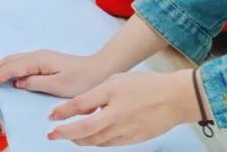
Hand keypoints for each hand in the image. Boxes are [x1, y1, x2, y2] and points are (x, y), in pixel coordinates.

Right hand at [0, 49, 112, 97]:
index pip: (12, 67)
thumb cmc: (82, 78)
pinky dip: (7, 66)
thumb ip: (36, 83)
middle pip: (8, 60)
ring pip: (12, 60)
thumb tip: (18, 82)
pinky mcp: (42, 62)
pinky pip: (19, 63)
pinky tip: (3, 71)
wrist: (99, 70)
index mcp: (38, 60)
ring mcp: (39, 57)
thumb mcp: (59, 85)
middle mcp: (36, 56)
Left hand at [47, 70, 200, 145]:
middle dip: (65, 134)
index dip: (62, 115)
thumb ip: (95, 95)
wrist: (175, 98)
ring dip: (80, 140)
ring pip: (97, 142)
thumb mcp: (115, 82)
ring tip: (69, 136)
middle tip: (53, 134)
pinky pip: (110, 144)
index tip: (51, 118)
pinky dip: (97, 142)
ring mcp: (127, 132)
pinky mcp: (134, 139)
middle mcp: (117, 119)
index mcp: (111, 101)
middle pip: (85, 131)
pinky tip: (91, 138)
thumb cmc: (145, 86)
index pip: (79, 110)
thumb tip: (77, 107)